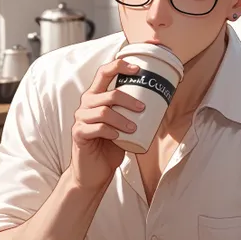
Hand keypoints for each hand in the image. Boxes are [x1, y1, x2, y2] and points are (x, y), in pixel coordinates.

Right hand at [70, 59, 144, 189]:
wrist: (94, 173)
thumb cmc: (110, 147)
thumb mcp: (124, 127)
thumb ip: (133, 114)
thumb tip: (162, 104)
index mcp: (96, 97)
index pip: (104, 72)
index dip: (119, 66)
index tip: (138, 69)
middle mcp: (86, 105)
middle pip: (107, 94)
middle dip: (128, 99)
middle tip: (143, 108)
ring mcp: (80, 119)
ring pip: (103, 112)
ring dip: (121, 119)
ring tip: (133, 128)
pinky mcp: (78, 134)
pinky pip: (96, 128)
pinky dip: (110, 131)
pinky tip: (117, 137)